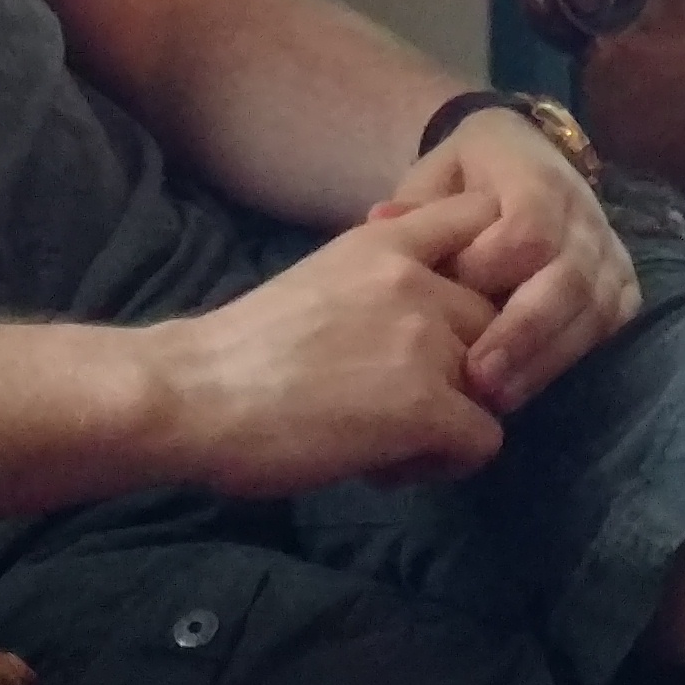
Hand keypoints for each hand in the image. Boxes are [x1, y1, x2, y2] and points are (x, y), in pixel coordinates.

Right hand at [146, 196, 508, 493]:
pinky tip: (384, 464)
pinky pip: (483, 441)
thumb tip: (426, 305)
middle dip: (463, 362)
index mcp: (384, 241)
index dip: (487, 266)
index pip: (482, 220)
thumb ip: (380, 281)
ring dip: (451, 416)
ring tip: (386, 436)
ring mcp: (426, 342)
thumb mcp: (321, 279)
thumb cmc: (238, 349)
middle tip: (399, 399)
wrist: (190, 394)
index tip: (454, 310)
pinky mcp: (427, 407)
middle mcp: (416, 280)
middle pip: (495, 321)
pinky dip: (442, 463)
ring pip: (494, 385)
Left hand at [367, 111, 637, 412]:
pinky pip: (610, 326)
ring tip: (496, 398)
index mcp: (533, 173)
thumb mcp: (435, 176)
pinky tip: (529, 387)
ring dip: (544, 359)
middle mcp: (582, 210)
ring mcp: (608, 248)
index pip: (529, 228)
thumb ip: (416, 203)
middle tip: (477, 379)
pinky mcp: (622, 284)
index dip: (491, 267)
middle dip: (522, 332)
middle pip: (568, 277)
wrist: (525, 158)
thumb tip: (382, 220)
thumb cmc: (468, 176)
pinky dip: (571, 359)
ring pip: (592, 310)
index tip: (445, 299)